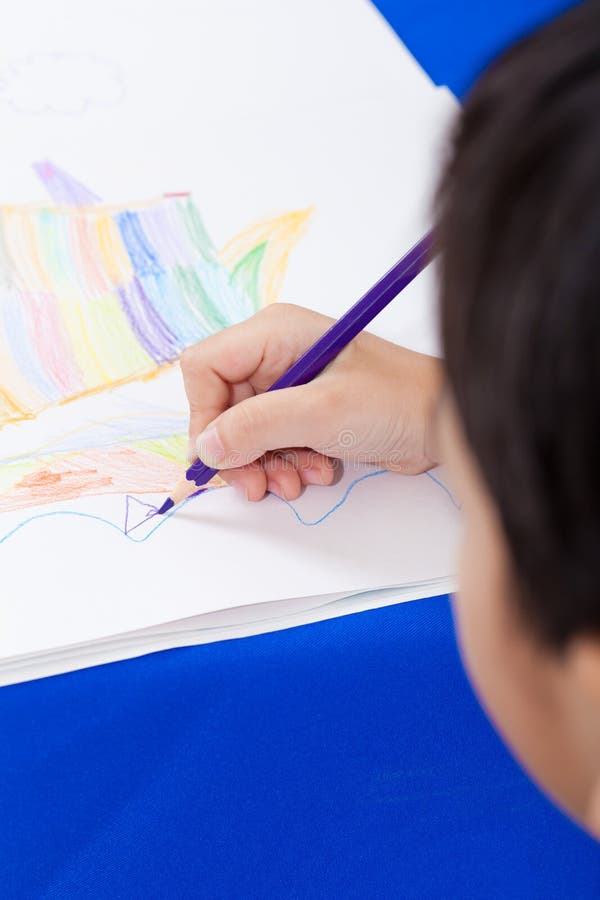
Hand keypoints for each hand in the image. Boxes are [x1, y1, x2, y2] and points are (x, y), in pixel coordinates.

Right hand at [180, 303, 441, 500]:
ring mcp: (288, 384)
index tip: (220, 453)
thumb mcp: (320, 413)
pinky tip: (314, 471)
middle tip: (256, 485)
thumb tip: (206, 446)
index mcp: (273, 333)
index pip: (204, 367)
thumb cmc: (394, 401)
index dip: (204, 413)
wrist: (442, 423)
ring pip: (243, 430)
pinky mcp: (303, 410)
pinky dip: (283, 462)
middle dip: (237, 450)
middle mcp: (274, 354)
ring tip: (294, 482)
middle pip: (220, 406)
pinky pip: (270, 441)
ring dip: (263, 463)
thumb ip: (257, 426)